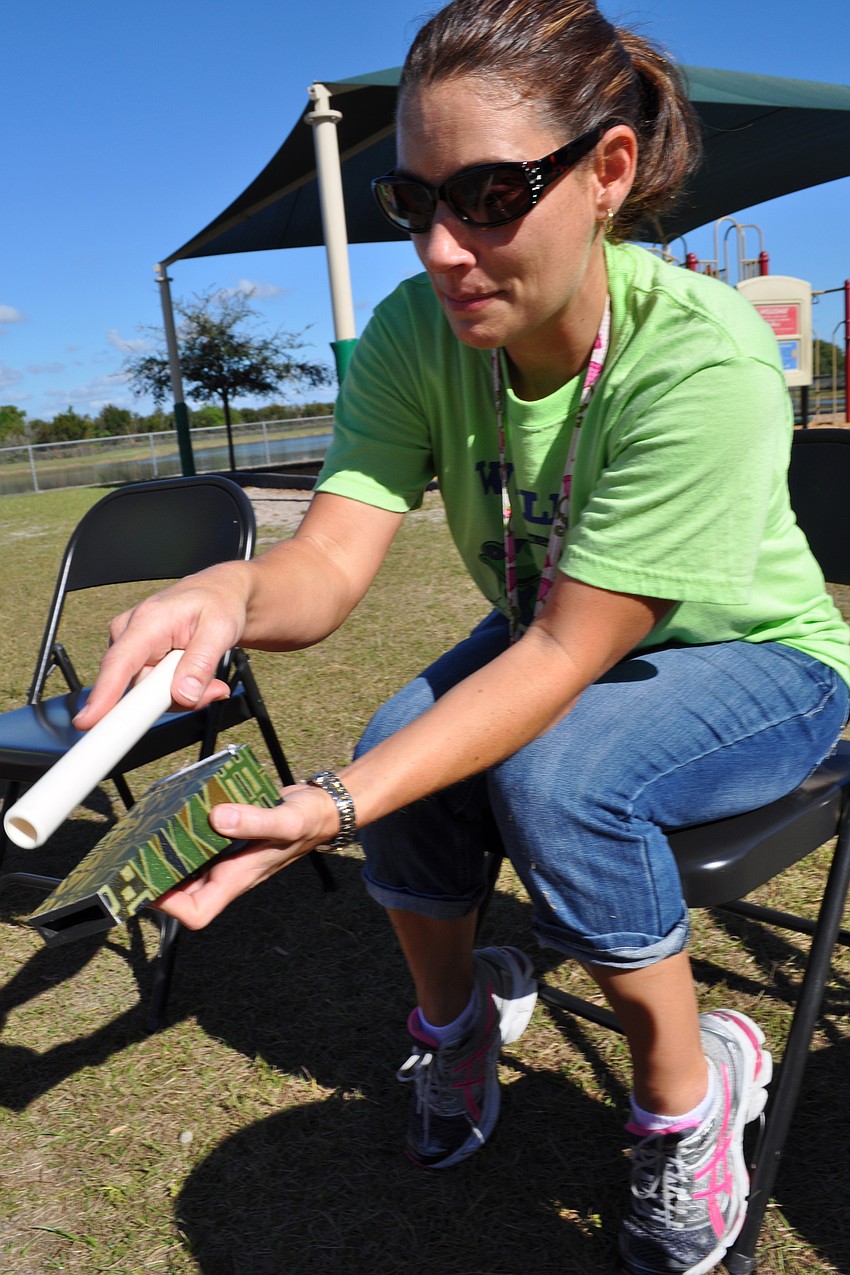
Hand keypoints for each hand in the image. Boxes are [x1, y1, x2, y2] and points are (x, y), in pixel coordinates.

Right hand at [73, 562, 251, 729]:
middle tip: (211, 689)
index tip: (88, 722)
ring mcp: (130, 648)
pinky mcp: (135, 659)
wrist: (217, 594)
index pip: (119, 664)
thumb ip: (202, 663)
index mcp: (147, 621)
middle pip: (137, 690)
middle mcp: (129, 633)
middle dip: (174, 698)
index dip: (103, 696)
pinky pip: (150, 691)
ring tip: (205, 675)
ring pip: (145, 695)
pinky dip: (175, 690)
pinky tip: (193, 675)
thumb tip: (184, 694)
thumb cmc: (218, 604)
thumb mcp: (221, 629)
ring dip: (178, 694)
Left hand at [153, 783, 340, 928]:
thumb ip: (255, 821)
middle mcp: (227, 873)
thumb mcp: (286, 820)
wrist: (321, 809)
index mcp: (238, 878)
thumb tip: (218, 819)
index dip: (171, 908)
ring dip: (164, 858)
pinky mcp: (225, 840)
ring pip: (186, 870)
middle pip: (182, 894)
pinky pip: (196, 846)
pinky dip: (180, 837)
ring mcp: (225, 858)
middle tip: (133, 857)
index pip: (197, 912)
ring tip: (142, 838)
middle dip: (155, 881)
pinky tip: (172, 816)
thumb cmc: (308, 820)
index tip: (152, 886)